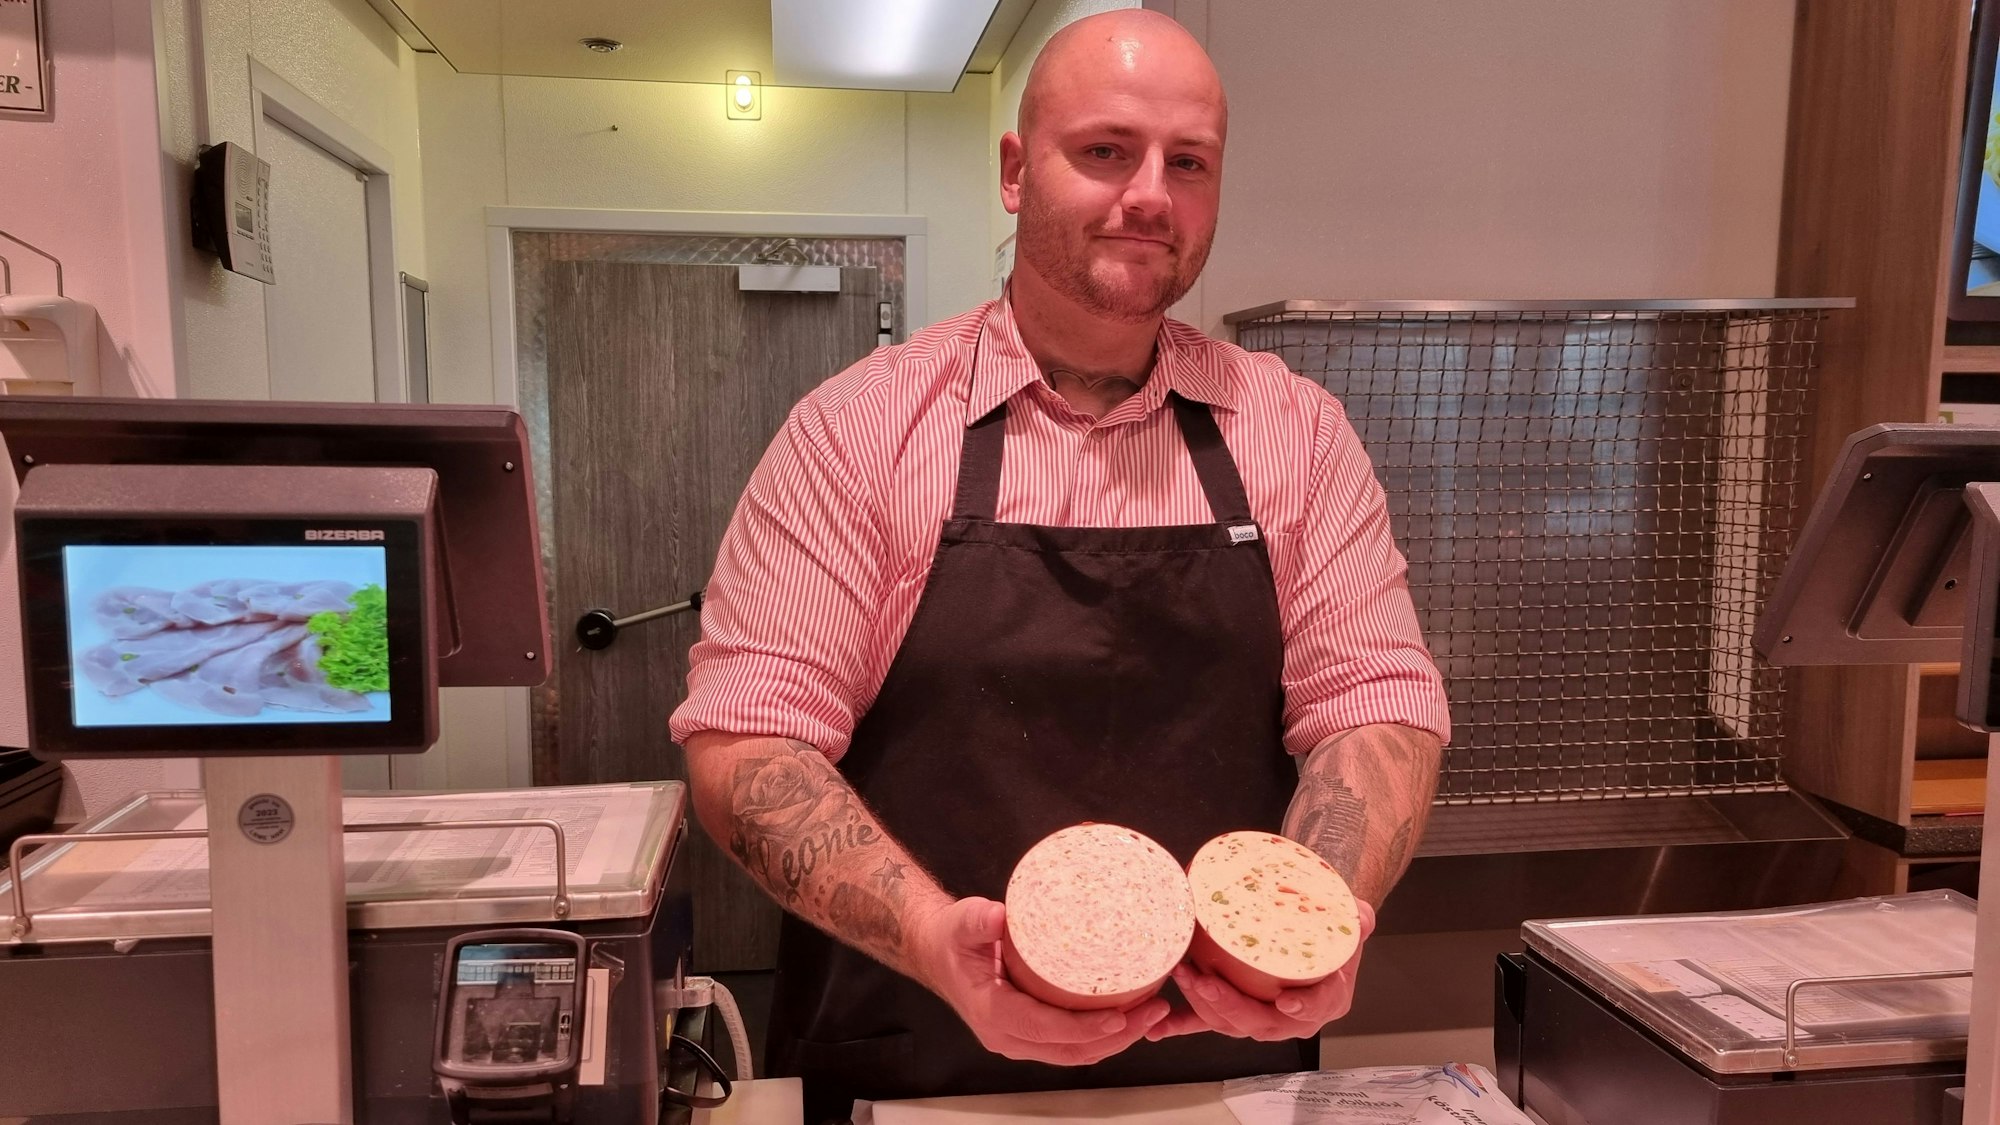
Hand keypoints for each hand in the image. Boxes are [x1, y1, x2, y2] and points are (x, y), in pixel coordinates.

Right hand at [912, 896, 1170, 1065]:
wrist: (938, 952)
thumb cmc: (952, 939)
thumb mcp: (962, 922)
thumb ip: (979, 920)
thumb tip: (1000, 917)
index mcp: (993, 1013)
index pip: (1047, 1029)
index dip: (1086, 1027)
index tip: (1121, 1015)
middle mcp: (1008, 1035)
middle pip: (1072, 1050)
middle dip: (1118, 1036)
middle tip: (1155, 1009)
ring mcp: (1020, 1039)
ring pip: (1076, 1053)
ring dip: (1117, 1039)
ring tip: (1152, 1012)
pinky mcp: (1031, 1034)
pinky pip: (1071, 1045)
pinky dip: (1102, 1036)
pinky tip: (1128, 1015)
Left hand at [1145, 899, 1376, 1041]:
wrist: (1311, 931)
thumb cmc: (1329, 928)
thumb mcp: (1350, 919)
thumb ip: (1358, 919)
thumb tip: (1362, 918)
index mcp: (1327, 999)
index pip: (1317, 1008)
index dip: (1303, 1006)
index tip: (1287, 1000)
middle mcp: (1294, 1016)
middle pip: (1263, 1022)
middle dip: (1232, 1005)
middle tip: (1207, 979)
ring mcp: (1262, 1016)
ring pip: (1231, 1023)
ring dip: (1203, 1005)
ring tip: (1184, 976)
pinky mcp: (1234, 1011)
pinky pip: (1208, 1023)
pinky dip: (1183, 1025)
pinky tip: (1159, 1028)